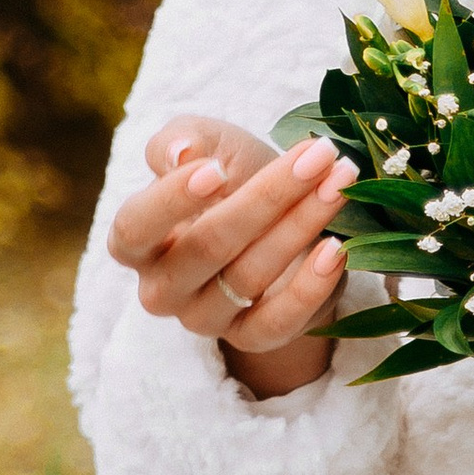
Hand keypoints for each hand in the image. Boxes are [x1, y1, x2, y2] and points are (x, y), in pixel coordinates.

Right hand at [106, 116, 353, 400]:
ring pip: (249, 277)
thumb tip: (180, 153)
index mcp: (136, 241)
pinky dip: (309, 289)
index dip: (171, 201)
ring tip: (338, 184)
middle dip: (268, 196)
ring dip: (301, 225)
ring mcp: (204, 318)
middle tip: (318, 155)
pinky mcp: (250, 337)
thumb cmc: (233, 175)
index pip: (134, 228)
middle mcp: (162, 287)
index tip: (218, 170)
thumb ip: (185, 137)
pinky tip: (335, 250)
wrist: (280, 217)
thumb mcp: (210, 143)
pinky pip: (276, 324)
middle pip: (207, 247)